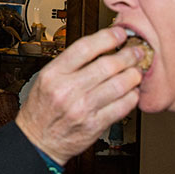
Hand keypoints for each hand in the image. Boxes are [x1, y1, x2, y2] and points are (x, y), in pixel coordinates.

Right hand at [15, 26, 142, 164]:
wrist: (37, 140)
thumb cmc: (42, 109)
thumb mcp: (47, 79)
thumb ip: (70, 63)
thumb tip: (101, 46)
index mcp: (53, 74)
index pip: (84, 48)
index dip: (107, 38)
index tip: (120, 33)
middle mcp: (66, 90)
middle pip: (106, 65)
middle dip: (128, 56)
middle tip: (136, 51)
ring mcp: (81, 109)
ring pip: (118, 85)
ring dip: (133, 75)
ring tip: (136, 71)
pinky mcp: (94, 125)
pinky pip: (122, 107)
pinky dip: (132, 97)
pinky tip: (132, 91)